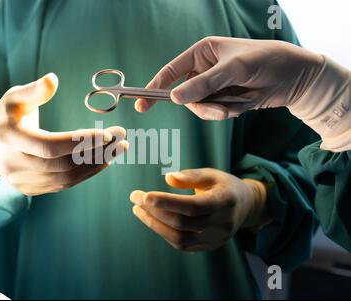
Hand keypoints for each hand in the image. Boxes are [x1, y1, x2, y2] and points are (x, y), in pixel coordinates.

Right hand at [0, 73, 127, 194]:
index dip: (80, 142)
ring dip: (95, 166)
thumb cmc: (7, 116)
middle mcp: (12, 163)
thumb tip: (53, 79)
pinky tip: (102, 161)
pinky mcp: (29, 190)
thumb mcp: (15, 97)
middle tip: (121, 141)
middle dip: (96, 153)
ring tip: (117, 151)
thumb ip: (34, 90)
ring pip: (65, 179)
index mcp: (8, 137)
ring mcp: (20, 181)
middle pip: (62, 165)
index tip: (108, 134)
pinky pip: (62, 185)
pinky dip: (85, 174)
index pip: (49, 145)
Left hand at [130, 168, 267, 250]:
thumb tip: (168, 178)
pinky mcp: (209, 247)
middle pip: (182, 223)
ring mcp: (217, 239)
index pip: (193, 206)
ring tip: (138, 210)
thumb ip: (191, 176)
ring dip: (155, 225)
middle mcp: (223, 224)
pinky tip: (152, 220)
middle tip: (135, 197)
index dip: (168, 202)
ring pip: (180, 238)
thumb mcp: (211, 174)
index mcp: (226, 201)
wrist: (244, 206)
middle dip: (155, 211)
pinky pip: (182, 245)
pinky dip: (164, 233)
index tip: (145, 195)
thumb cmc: (223, 185)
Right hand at [135, 36, 323, 119]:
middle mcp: (204, 70)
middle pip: (185, 95)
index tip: (141, 103)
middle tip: (219, 109)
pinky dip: (226, 112)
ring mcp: (213, 87)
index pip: (171, 71)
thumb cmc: (263, 61)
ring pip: (199, 107)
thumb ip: (203, 85)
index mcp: (201, 53)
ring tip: (235, 105)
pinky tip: (243, 103)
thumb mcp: (232, 69)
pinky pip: (214, 113)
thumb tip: (175, 98)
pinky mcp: (223, 100)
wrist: (294, 77)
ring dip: (216, 110)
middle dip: (201, 104)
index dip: (156, 87)